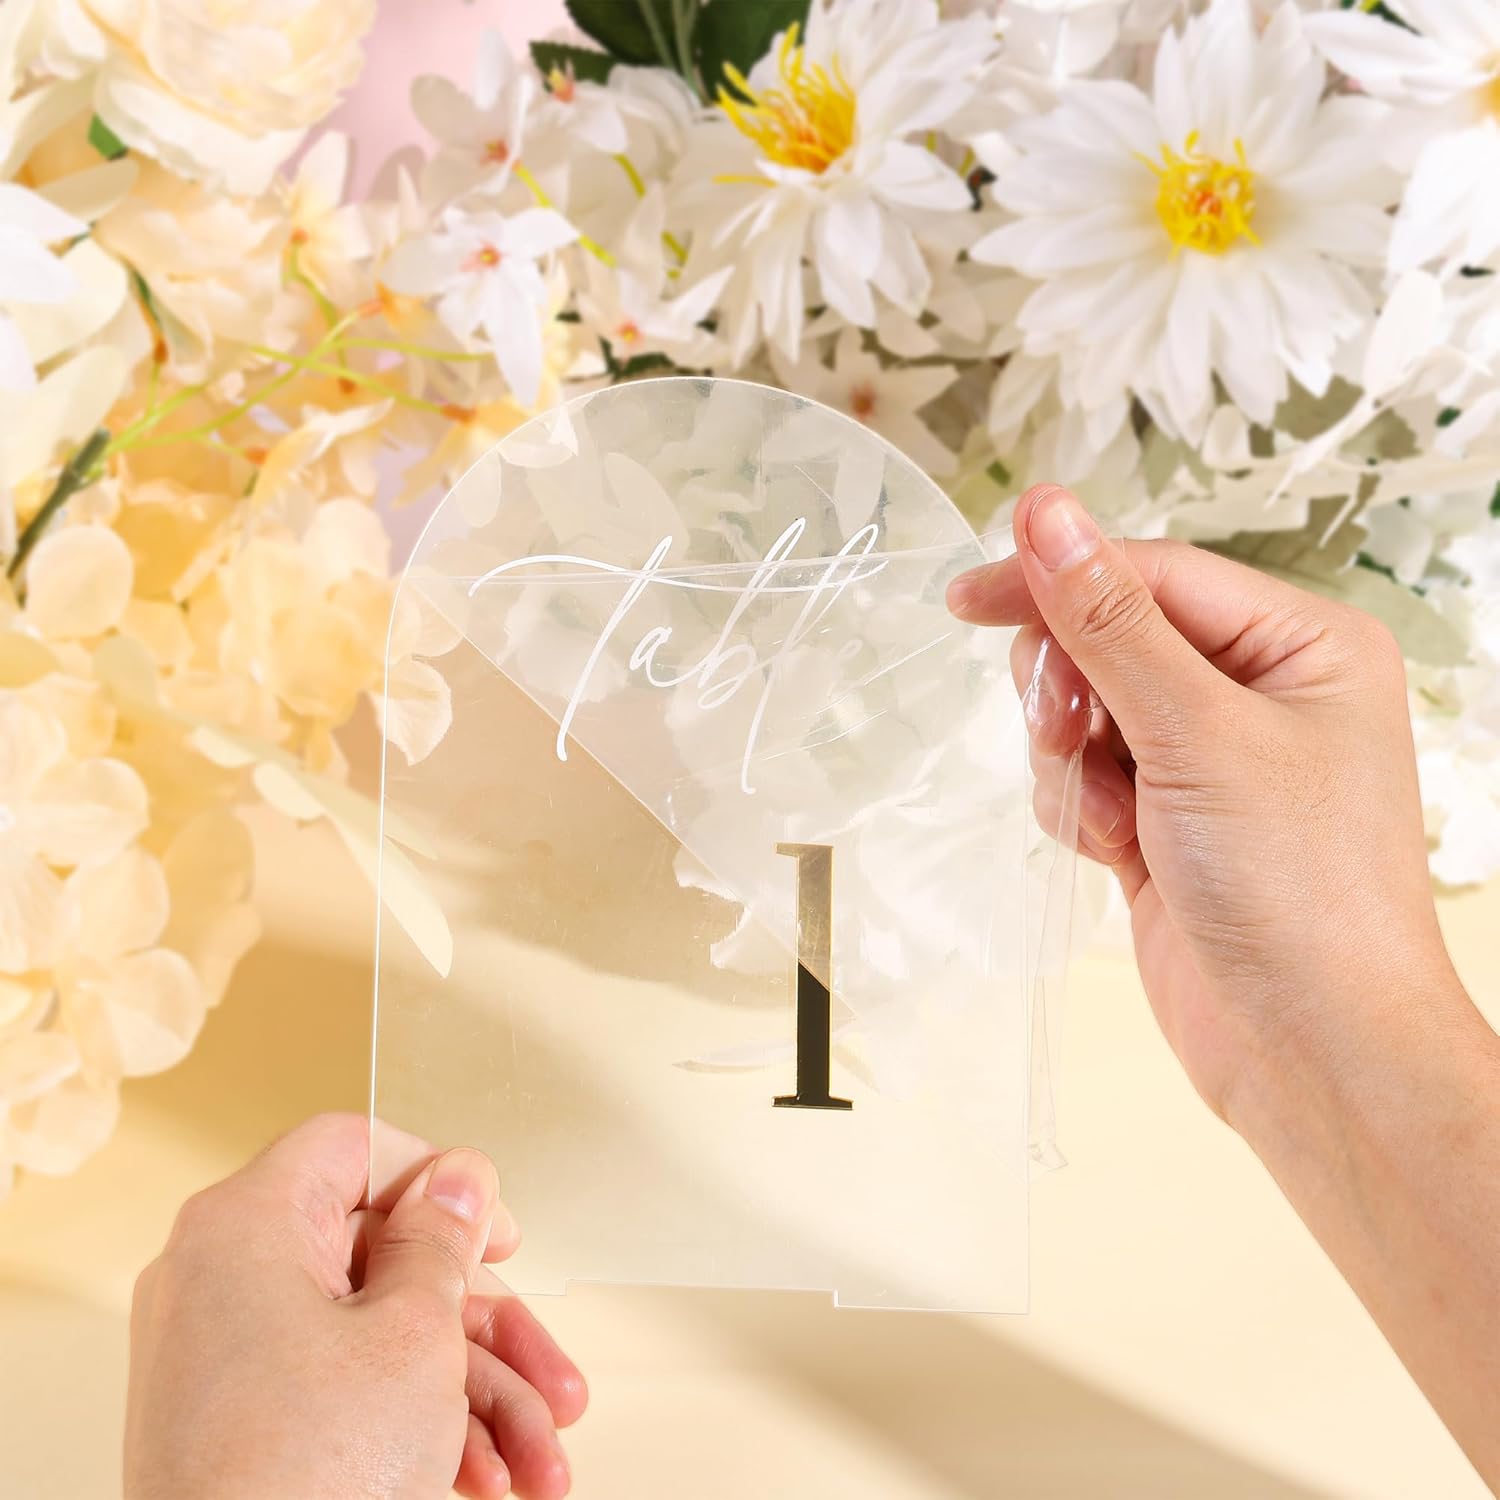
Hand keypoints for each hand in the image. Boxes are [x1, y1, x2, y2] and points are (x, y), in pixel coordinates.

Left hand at [124, 1113, 585, 1499]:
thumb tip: (458, 1180)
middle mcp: (223, 1283)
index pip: (352, 1149)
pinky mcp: (242, 1428)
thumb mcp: (413, 1335)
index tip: (494, 1232)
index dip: (437, 1178)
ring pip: (381, 1343)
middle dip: (489, 1333)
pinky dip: (422, 1429)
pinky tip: (490, 1479)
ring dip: (477, 1400)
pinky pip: (347, 1396)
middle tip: (548, 1371)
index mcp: (245, 1227)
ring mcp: (228, 1361)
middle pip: (387, 1264)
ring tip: (540, 1460)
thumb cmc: (300, 1482)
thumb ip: (443, 1241)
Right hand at [947, 482, 1467, 1122]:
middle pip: (1108, 636)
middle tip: (1071, 735)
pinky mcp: (1165, 818)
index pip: (1153, 574)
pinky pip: (1082, 776)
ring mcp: (1208, 759)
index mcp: (1301, 644)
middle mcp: (1258, 691)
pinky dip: (1079, 810)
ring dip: (1074, 761)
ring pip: (1083, 710)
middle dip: (1072, 689)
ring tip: (1114, 817)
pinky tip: (1116, 854)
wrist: (1313, 1053)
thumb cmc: (1301, 892)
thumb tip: (1045, 514)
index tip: (968, 596)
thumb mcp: (1197, 734)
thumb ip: (1109, 621)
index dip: (1058, 577)